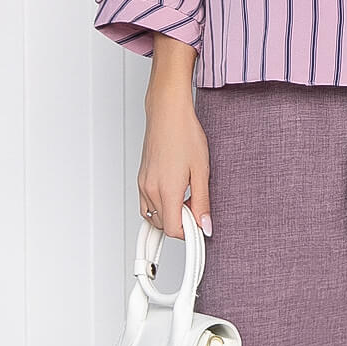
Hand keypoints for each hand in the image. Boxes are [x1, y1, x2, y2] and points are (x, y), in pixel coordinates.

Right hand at [139, 90, 211, 240]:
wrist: (168, 113)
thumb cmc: (184, 134)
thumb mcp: (201, 170)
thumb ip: (203, 202)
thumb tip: (205, 225)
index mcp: (166, 190)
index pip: (173, 229)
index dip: (189, 232)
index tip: (199, 226)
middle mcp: (150, 189)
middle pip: (163, 225)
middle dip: (181, 222)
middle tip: (196, 206)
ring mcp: (143, 184)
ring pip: (154, 216)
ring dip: (170, 214)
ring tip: (186, 197)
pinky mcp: (141, 179)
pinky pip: (147, 204)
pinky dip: (160, 206)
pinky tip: (174, 193)